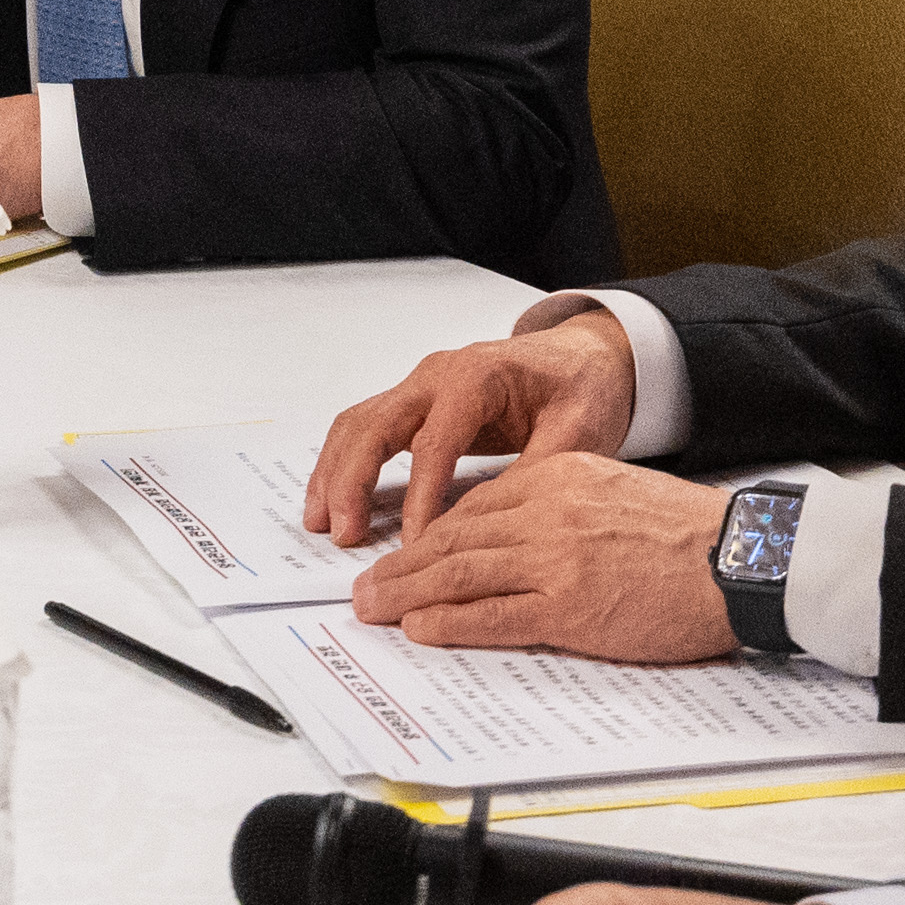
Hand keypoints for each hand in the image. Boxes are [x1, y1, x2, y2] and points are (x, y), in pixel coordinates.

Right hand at [305, 310, 640, 542]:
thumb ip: (541, 472)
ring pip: (359, 424)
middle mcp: (438, 374)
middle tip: (345, 534)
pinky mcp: (415, 402)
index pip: (434, 443)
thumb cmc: (582, 389)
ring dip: (335, 473)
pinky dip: (342, 463)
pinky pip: (366, 428)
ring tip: (323, 524)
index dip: (420, 499)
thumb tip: (501, 522)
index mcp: (478, 377)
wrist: (581, 358)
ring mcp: (420, 385)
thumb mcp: (580, 431)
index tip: (415, 546)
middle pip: (376, 425)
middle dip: (353, 482)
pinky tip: (333, 501)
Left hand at [351, 453, 735, 659]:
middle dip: (403, 564)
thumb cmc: (687, 534)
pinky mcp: (569, 608)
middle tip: (365, 586)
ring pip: (460, 573)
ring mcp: (555, 560)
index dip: (430, 532)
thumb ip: (563, 503)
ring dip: (407, 593)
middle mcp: (548, 512)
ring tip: (373, 609)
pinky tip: (419, 626)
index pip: (475, 505)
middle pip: (455, 538)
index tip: (404, 550)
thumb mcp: (614, 491)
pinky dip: (449, 621)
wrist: (740, 559)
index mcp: (559, 476)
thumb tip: (516, 533)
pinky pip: (493, 615)